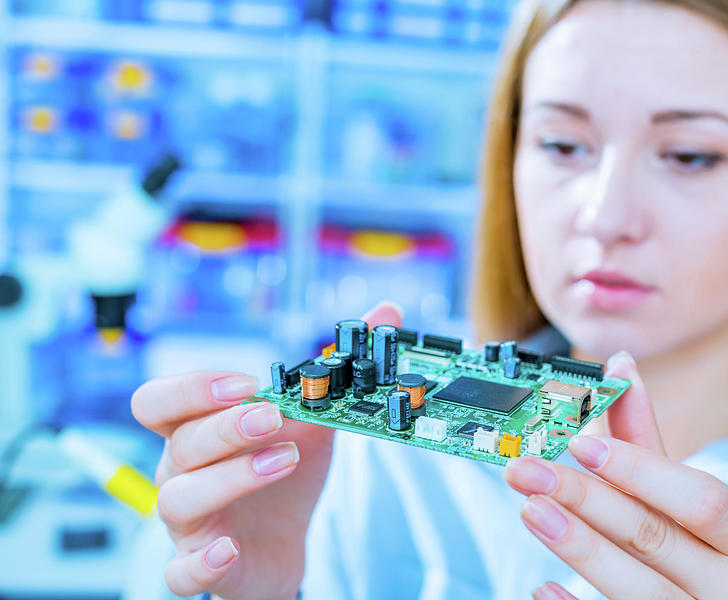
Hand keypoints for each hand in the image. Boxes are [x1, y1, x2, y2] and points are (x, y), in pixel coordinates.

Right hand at [131, 301, 402, 598]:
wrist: (286, 542)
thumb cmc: (283, 473)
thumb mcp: (312, 418)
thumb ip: (337, 368)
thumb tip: (385, 311)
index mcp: (200, 430)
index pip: (159, 401)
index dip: (191, 388)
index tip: (243, 384)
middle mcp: (185, 472)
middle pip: (179, 443)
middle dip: (224, 426)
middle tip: (272, 417)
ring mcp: (190, 522)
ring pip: (179, 499)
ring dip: (231, 476)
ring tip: (284, 460)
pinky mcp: (201, 565)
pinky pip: (182, 570)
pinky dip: (202, 561)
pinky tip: (230, 548)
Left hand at [504, 352, 727, 598]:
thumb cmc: (695, 557)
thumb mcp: (678, 502)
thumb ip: (647, 444)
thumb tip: (620, 367)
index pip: (703, 501)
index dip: (642, 471)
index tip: (581, 445)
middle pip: (655, 538)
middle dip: (586, 499)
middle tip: (525, 470)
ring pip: (638, 589)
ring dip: (578, 546)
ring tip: (530, 511)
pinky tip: (541, 586)